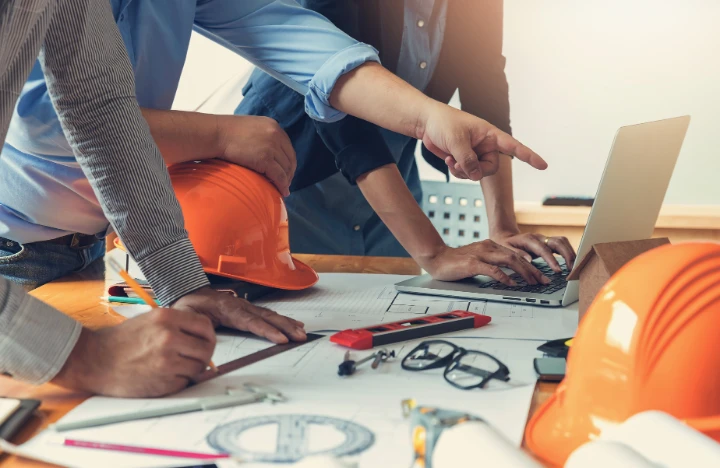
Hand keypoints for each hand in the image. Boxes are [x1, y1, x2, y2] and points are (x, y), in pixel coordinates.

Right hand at [52, 309, 215, 396]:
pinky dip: (179, 381)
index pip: (205, 326)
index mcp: (166, 318)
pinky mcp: (163, 383)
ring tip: (174, 366)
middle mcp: (169, 338)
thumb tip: (203, 335)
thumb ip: (177, 324)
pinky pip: (185, 382)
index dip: (208, 335)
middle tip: (194, 357)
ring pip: (198, 368)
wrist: (93, 360)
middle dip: (204, 354)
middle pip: (206, 349)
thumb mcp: (149, 319)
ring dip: (191, 369)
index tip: (204, 341)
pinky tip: (163, 375)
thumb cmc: (120, 340)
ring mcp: (167, 362)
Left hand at [172, 287, 305, 343]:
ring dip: (287, 324)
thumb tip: (207, 337)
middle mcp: (241, 305)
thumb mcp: (187, 316)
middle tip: (300, 337)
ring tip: (301, 332)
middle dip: (285, 327)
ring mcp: (246, 306)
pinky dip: (283, 320)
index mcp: (228, 309)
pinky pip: (268, 314)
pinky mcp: (248, 308)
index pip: (251, 322)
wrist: (188, 291)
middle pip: (267, 317)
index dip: (267, 331)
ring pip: (271, 315)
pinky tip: (293, 324)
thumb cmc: (188, 305)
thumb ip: (197, 326)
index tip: (281, 339)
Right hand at [216, 115, 295, 195]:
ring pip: (286, 169)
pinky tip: (282, 192)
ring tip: (283, 189)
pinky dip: (282, 186)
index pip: (288, 148)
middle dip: (289, 172)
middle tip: (285, 183)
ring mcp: (272, 147)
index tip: (286, 171)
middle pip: (290, 159)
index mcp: (274, 126)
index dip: (288, 162)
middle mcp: (276, 134)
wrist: (215, 134)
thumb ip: (263, 136)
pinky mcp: (265, 159)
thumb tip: (268, 152)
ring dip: (286, 181)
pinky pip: (279, 176)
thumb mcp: (251, 128)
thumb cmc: (226, 132)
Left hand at [420, 102, 546, 180]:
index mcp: (490, 134)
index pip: (513, 146)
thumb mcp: (456, 141)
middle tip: (460, 164)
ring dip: (464, 172)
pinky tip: (449, 161)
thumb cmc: (443, 123)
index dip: (528, 156)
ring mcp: (476, 153)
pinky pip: (467, 173)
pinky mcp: (465, 159)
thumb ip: (468, 160)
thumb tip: (476, 176)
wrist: (427, 123)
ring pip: (478, 173)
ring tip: (452, 161)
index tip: (543, 165)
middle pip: (491, 168)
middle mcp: (486, 145)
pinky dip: (458, 171)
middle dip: (476, 170)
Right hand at [421, 240, 550, 285]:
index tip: (541, 276)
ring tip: (533, 282)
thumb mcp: (478, 260)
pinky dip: (504, 276)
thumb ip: (492, 264)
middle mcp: (488, 247)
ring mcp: (480, 254)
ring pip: (508, 261)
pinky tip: (512, 283)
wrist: (436, 258)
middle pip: (516, 257)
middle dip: (533, 270)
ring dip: (523, 272)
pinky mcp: (472, 263)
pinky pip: (492, 269)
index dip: (531, 265)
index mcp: (490, 246)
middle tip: (544, 280)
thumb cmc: (456, 262)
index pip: (516, 255)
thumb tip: (510, 275)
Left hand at [492, 231, 576, 271]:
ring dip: (570, 253)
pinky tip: (571, 263)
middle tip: (571, 269)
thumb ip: (517, 254)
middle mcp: (539, 237)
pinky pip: (562, 245)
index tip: (558, 270)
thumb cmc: (505, 244)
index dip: (552, 260)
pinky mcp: (548, 242)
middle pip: (558, 242)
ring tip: (574, 267)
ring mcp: (545, 239)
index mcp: (529, 239)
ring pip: (562, 242)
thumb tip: (529, 261)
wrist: (505, 236)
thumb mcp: (506, 249)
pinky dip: (568, 253)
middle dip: (567, 255)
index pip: (544, 249)